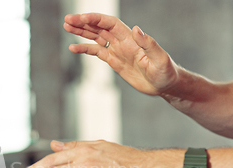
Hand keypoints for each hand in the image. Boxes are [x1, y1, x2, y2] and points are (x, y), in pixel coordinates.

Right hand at [64, 13, 178, 95]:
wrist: (164, 85)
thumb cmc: (165, 72)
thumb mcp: (159, 58)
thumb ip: (148, 44)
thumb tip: (135, 29)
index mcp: (131, 39)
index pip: (110, 24)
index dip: (95, 19)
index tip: (81, 18)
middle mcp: (122, 42)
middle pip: (99, 28)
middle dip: (83, 23)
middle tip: (67, 20)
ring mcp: (117, 51)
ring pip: (96, 37)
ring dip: (81, 32)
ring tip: (66, 27)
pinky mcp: (114, 62)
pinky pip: (96, 52)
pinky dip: (85, 49)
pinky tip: (73, 48)